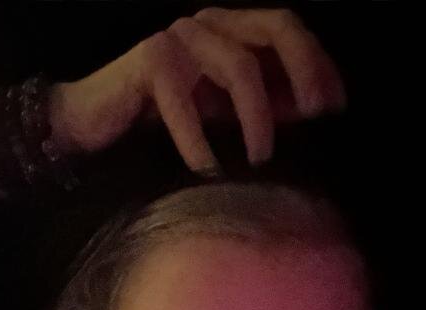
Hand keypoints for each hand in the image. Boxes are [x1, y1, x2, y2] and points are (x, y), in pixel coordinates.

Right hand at [50, 6, 346, 173]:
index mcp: (229, 28)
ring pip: (239, 66)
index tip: (336, 107)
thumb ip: (263, 104)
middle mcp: (208, 23)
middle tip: (314, 119)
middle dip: (304, 72)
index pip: (287, 29)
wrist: (89, 126)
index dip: (318, 63)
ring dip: (257, 116)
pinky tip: (208, 171)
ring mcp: (178, 38)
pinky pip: (187, 102)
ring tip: (260, 159)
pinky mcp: (150, 63)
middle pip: (274, 28)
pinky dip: (200, 142)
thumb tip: (312, 111)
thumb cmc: (157, 123)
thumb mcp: (221, 113)